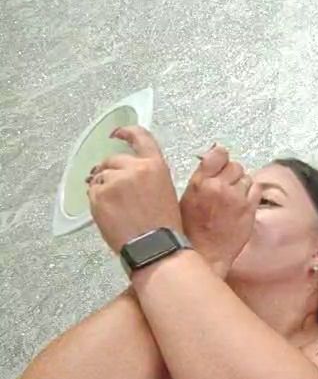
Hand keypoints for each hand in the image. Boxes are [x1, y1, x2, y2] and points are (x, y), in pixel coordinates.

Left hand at [87, 127, 182, 254]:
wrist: (153, 246)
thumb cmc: (163, 226)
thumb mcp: (165, 191)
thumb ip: (147, 174)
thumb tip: (127, 171)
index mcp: (155, 166)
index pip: (140, 137)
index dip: (126, 132)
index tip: (117, 133)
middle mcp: (134, 169)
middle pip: (113, 160)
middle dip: (110, 172)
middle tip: (115, 191)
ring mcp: (115, 181)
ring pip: (100, 177)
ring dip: (103, 187)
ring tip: (116, 207)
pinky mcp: (99, 196)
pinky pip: (92, 192)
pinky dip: (97, 200)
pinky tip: (110, 213)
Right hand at [178, 144, 263, 276]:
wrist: (203, 256)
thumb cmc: (190, 233)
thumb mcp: (185, 200)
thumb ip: (200, 180)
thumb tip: (209, 163)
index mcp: (200, 183)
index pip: (218, 154)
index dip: (221, 157)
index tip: (221, 163)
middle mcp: (219, 187)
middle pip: (235, 165)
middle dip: (231, 174)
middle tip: (226, 186)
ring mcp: (237, 198)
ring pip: (247, 178)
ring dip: (241, 185)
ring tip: (232, 199)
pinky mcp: (250, 210)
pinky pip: (257, 190)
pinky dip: (251, 194)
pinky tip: (242, 204)